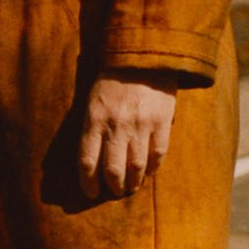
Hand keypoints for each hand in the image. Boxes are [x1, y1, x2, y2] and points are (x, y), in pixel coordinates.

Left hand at [78, 73, 177, 199]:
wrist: (142, 56)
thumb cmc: (113, 81)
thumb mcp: (93, 102)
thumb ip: (91, 129)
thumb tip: (91, 162)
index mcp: (94, 120)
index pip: (87, 163)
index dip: (88, 184)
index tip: (90, 192)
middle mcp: (116, 126)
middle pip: (112, 171)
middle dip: (112, 188)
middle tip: (114, 191)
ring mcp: (140, 125)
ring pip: (136, 168)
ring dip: (133, 183)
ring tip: (131, 187)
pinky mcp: (161, 122)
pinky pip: (158, 155)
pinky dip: (153, 168)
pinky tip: (149, 171)